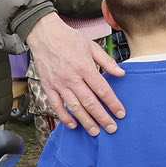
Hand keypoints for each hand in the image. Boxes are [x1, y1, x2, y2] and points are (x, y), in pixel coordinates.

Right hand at [26, 14, 124, 131]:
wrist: (44, 34)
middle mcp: (72, 78)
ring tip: (95, 132)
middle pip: (90, 102)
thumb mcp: (91, 46)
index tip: (121, 114)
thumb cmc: (69, 39)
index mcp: (85, 67)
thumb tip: (122, 74)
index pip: (102, 90)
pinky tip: (73, 125)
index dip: (113, 103)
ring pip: (74, 107)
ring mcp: (59, 84)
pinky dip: (64, 117)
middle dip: (102, 117)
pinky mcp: (48, 87)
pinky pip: (56, 106)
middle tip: (112, 129)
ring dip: (86, 121)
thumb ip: (107, 61)